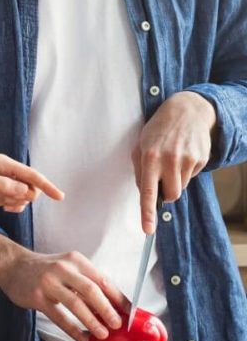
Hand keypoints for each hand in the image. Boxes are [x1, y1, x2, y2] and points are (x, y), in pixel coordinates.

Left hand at [0, 153, 63, 211]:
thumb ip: (1, 185)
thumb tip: (24, 191)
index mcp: (4, 164)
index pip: (31, 174)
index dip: (46, 185)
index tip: (59, 197)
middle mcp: (8, 173)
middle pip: (31, 187)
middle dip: (27, 197)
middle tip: (9, 201)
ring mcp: (4, 185)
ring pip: (24, 196)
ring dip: (19, 203)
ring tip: (3, 204)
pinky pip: (16, 202)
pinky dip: (14, 207)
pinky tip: (4, 208)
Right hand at [0, 235, 125, 340]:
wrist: (13, 266)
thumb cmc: (46, 270)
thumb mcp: (68, 267)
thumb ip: (86, 282)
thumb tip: (113, 306)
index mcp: (76, 260)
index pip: (103, 280)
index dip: (118, 298)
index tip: (129, 313)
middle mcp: (63, 268)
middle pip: (91, 290)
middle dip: (107, 310)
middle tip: (117, 325)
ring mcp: (49, 282)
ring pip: (75, 304)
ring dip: (91, 321)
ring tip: (102, 334)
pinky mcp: (37, 296)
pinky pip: (59, 317)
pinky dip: (73, 330)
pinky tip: (81, 338)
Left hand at [132, 91, 216, 233]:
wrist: (186, 111)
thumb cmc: (158, 130)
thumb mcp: (140, 145)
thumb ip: (140, 171)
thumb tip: (145, 194)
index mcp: (150, 157)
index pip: (148, 191)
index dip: (147, 212)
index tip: (148, 230)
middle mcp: (169, 159)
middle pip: (171, 195)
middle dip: (167, 193)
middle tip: (163, 177)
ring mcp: (187, 159)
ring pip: (182, 187)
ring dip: (176, 179)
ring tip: (173, 159)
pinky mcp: (200, 158)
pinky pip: (192, 176)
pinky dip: (186, 170)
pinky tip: (183, 154)